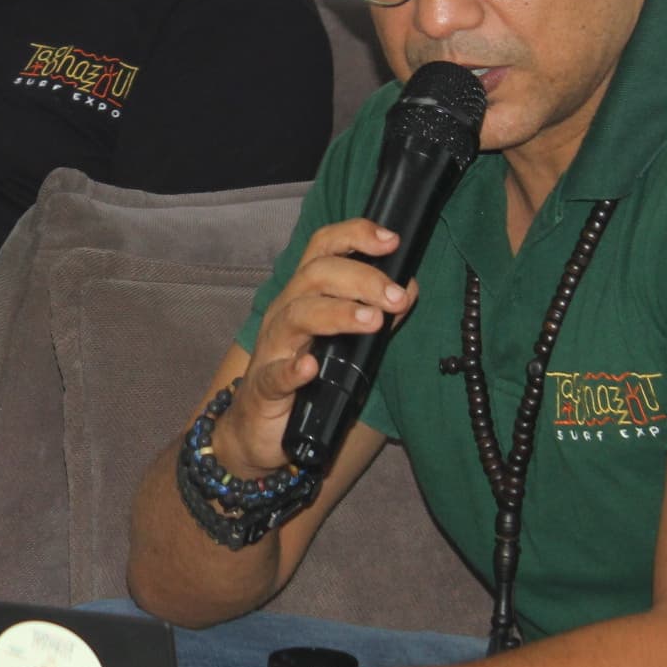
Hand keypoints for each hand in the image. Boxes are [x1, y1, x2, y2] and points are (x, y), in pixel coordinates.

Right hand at [214, 219, 417, 480]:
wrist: (259, 431)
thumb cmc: (305, 380)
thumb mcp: (343, 343)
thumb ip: (373, 315)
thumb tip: (406, 290)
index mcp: (304, 296)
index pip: (323, 249)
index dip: (354, 235)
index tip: (390, 240)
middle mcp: (285, 313)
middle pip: (315, 276)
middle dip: (361, 279)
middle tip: (396, 297)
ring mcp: (272, 349)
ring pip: (297, 315)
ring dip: (337, 313)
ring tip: (371, 322)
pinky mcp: (264, 388)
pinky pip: (275, 375)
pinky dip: (292, 370)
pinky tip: (310, 369)